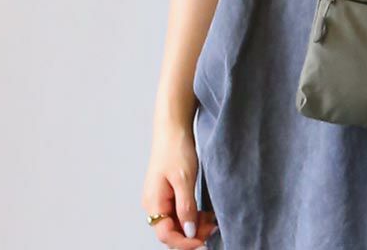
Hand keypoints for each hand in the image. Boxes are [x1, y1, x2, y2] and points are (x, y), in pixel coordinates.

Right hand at [142, 122, 216, 248]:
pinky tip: (205, 214)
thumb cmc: (175, 149)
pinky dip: (192, 215)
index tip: (203, 242)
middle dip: (191, 234)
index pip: (166, 234)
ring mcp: (161, 198)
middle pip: (171, 231)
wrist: (173, 127)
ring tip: (211, 221)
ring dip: (193, 226)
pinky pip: (179, 211)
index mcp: (154, 203)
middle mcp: (154, 204)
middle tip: (212, 229)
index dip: (184, 242)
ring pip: (176, 222)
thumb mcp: (184, 178)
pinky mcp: (169, 192)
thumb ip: (186, 207)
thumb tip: (189, 231)